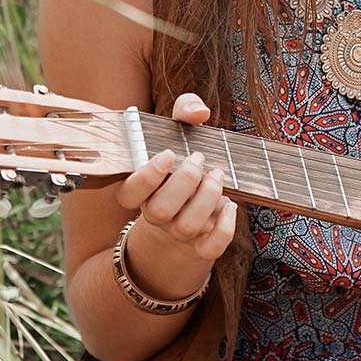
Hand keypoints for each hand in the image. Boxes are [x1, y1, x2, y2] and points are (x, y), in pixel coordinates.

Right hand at [113, 92, 236, 298]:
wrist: (182, 219)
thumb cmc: (179, 167)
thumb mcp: (177, 135)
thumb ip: (183, 112)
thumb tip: (199, 112)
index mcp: (139, 193)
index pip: (129, 193)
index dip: (146, 177)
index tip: (168, 155)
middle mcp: (155, 216)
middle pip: (160, 209)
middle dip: (185, 181)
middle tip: (199, 159)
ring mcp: (178, 235)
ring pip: (188, 225)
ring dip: (207, 197)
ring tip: (217, 175)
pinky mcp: (201, 248)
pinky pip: (212, 247)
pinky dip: (225, 228)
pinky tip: (231, 206)